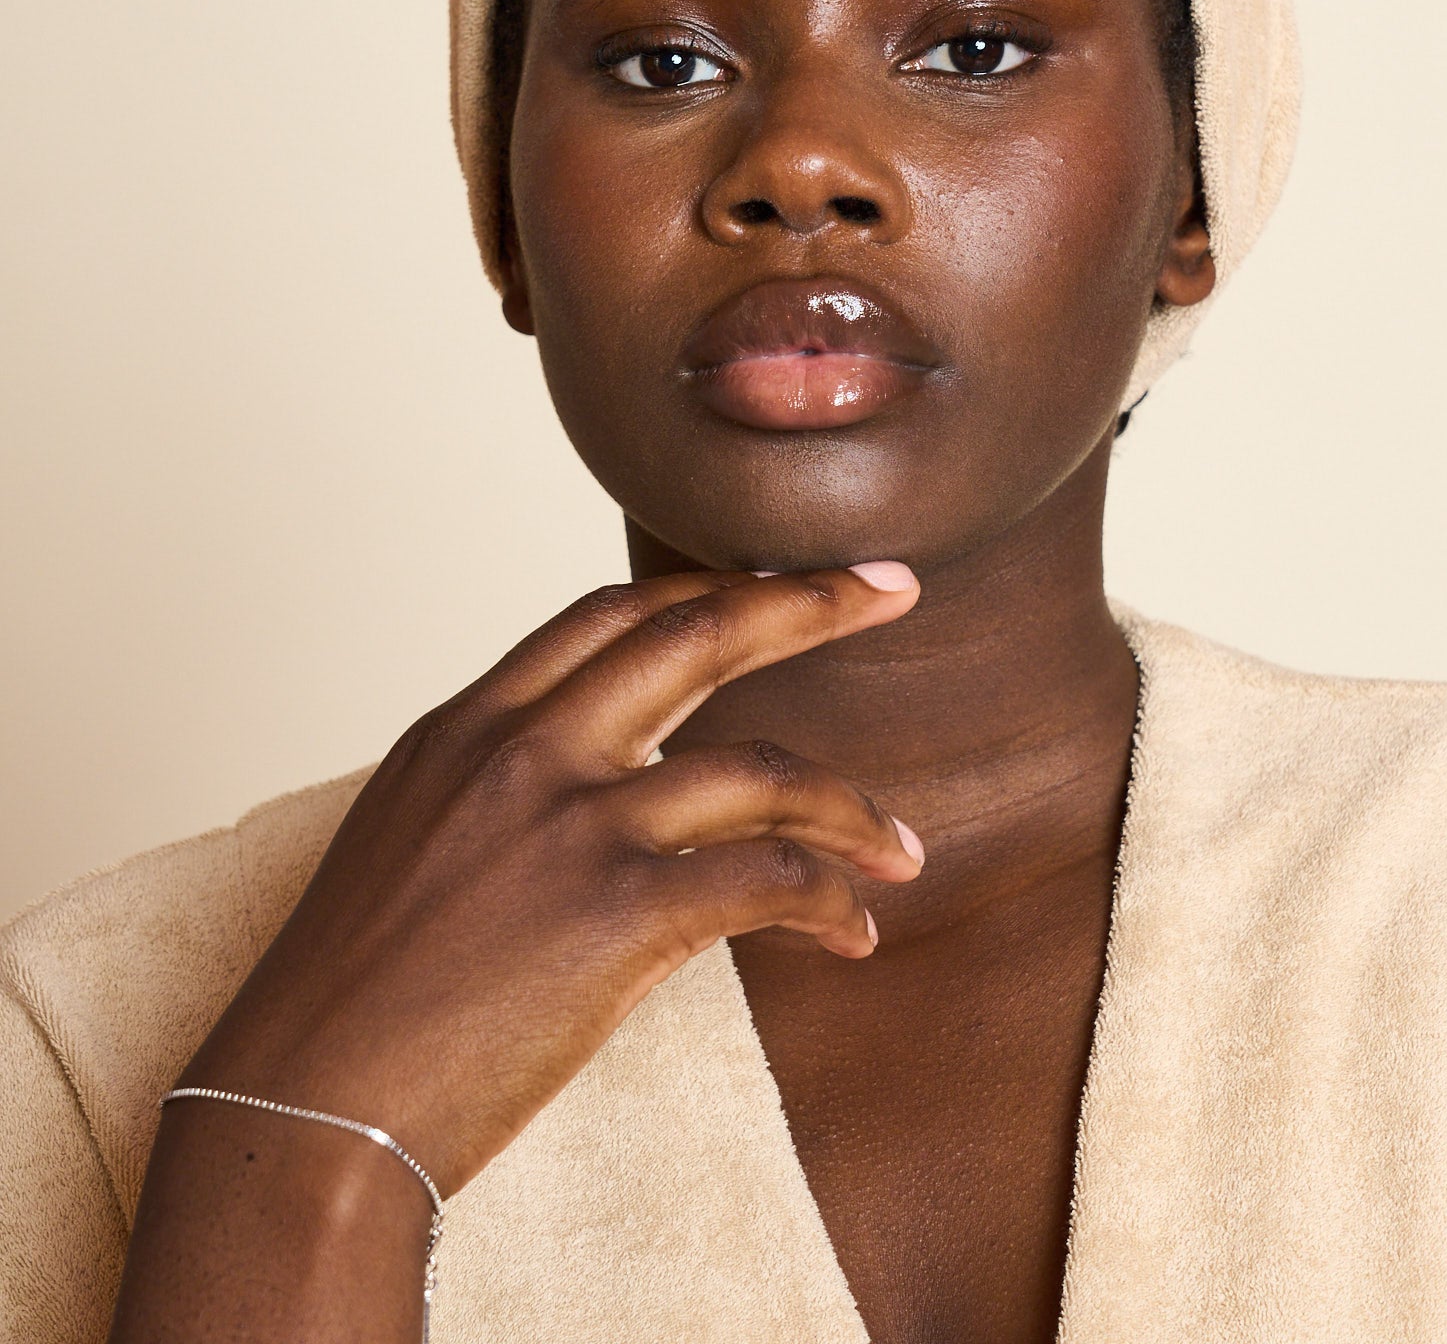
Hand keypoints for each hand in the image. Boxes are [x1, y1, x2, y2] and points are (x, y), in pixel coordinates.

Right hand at [182, 564, 923, 1195]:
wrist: (301, 1112)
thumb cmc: (348, 1000)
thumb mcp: (410, 839)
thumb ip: (501, 787)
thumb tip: (604, 783)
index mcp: (468, 725)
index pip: (610, 614)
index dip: (706, 585)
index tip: (775, 578)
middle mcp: (524, 749)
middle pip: (697, 631)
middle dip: (809, 600)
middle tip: (890, 589)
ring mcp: (573, 824)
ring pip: (761, 766)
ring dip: (851, 806)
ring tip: (901, 849)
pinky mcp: (617, 913)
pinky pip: (770, 877)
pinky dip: (831, 900)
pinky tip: (854, 932)